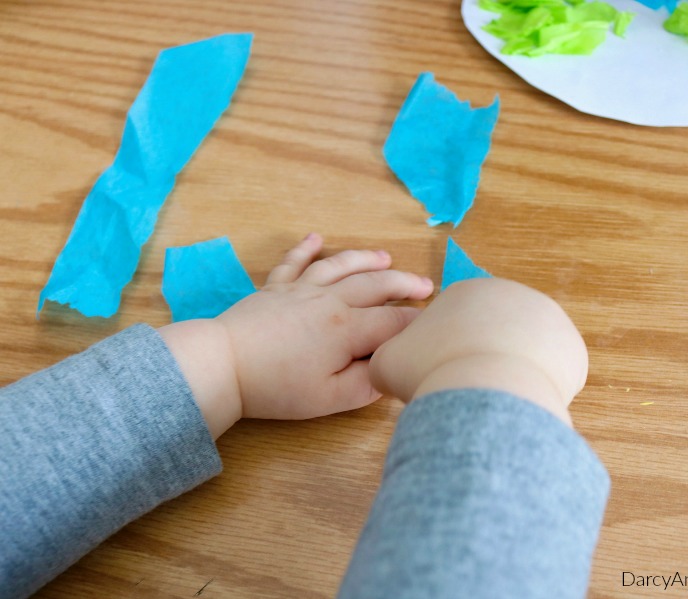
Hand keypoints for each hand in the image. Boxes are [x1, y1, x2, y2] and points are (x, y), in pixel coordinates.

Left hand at [160, 234, 433, 437]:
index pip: (394, 322)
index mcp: (348, 328)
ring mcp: (301, 289)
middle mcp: (331, 300)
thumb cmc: (278, 387)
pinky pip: (294, 262)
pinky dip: (306, 248)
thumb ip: (368, 383)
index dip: (418, 323)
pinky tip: (315, 238)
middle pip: (376, 285)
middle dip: (405, 284)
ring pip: (342, 266)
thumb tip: (391, 368)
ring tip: (386, 258)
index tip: (435, 324)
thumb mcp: (330, 398)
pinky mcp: (275, 287)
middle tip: (426, 286)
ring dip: (366, 259)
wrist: (224, 364)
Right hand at [368, 278, 587, 425]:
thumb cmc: (431, 371)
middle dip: (482, 360)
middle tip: (467, 392)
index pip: (456, 322)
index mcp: (466, 291)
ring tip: (495, 402)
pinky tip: (521, 405)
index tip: (440, 378)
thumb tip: (394, 367)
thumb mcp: (387, 362)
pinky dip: (538, 389)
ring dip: (512, 372)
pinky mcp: (572, 349)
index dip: (445, 354)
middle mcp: (511, 295)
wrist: (486, 393)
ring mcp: (548, 318)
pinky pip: (552, 373)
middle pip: (494, 333)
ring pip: (525, 351)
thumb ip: (389, 358)